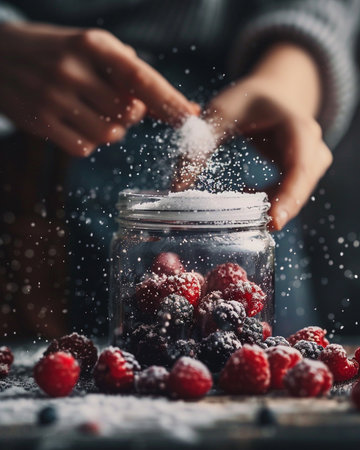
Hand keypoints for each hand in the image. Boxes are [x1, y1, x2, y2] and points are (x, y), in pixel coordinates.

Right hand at [0, 23, 197, 155]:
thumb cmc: (55, 52)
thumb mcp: (89, 46)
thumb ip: (128, 70)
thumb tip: (172, 103)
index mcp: (91, 44)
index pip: (141, 77)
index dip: (170, 100)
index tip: (192, 116)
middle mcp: (73, 69)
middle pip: (129, 113)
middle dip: (131, 115)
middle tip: (111, 102)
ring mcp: (54, 97)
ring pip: (110, 134)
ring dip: (110, 130)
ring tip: (90, 111)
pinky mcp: (40, 122)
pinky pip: (85, 148)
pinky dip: (88, 141)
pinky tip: (74, 123)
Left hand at [172, 44, 331, 229]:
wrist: (270, 93)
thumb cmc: (246, 101)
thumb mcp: (219, 115)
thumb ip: (198, 147)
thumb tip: (175, 190)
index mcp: (297, 126)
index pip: (300, 166)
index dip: (289, 195)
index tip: (274, 221)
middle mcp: (312, 144)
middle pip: (303, 185)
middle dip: (282, 208)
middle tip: (258, 228)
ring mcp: (311, 159)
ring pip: (299, 193)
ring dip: (274, 205)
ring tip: (244, 206)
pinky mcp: (302, 170)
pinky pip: (291, 192)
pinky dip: (272, 200)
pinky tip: (248, 192)